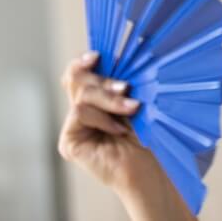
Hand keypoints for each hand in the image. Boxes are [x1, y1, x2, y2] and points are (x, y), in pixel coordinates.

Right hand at [57, 51, 154, 194]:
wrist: (152, 166)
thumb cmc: (151, 132)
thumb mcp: (136, 98)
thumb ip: (121, 80)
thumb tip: (117, 54)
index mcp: (96, 96)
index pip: (78, 72)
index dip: (83, 61)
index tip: (97, 55)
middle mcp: (81, 109)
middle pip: (77, 78)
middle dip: (104, 80)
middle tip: (126, 87)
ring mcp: (74, 126)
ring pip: (81, 94)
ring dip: (109, 100)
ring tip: (132, 108)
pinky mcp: (70, 141)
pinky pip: (79, 113)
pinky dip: (102, 117)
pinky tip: (119, 129)